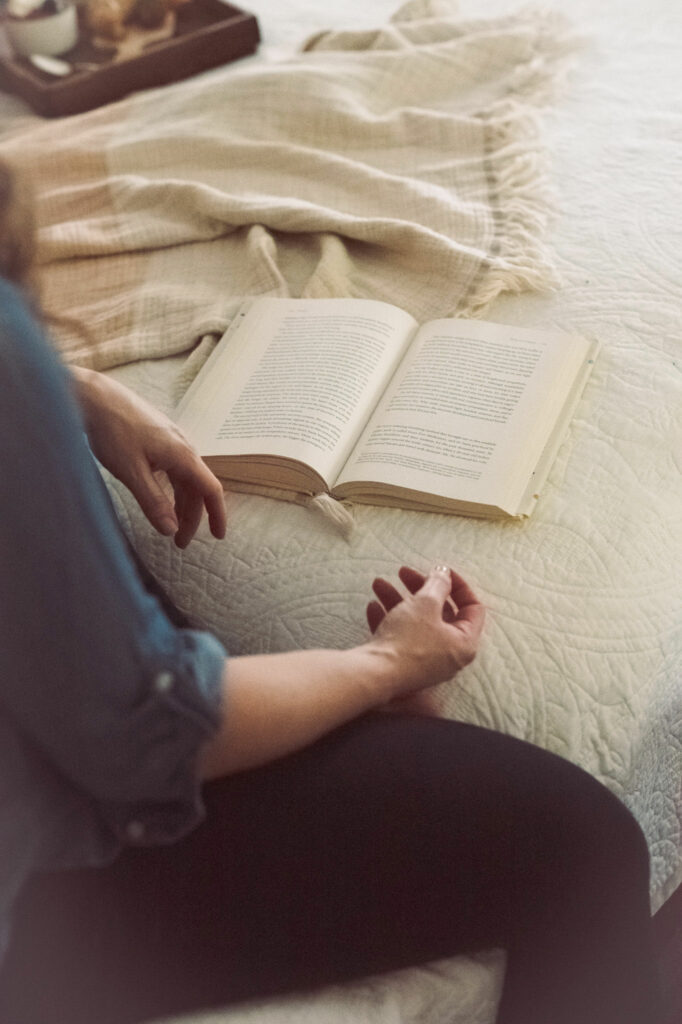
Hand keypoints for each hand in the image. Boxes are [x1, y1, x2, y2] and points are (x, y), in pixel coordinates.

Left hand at [72, 368, 226, 547]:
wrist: (95, 396)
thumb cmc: (113, 430)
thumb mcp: (132, 472)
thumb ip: (153, 502)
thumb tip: (170, 529)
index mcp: (183, 456)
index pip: (211, 490)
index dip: (217, 515)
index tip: (218, 537)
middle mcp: (183, 447)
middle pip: (196, 489)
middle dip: (192, 518)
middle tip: (179, 542)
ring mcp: (172, 441)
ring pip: (184, 479)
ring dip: (181, 504)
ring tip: (171, 525)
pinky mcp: (159, 438)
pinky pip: (174, 469)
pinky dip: (172, 489)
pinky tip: (161, 497)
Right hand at [365, 565, 484, 701]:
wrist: (374, 675)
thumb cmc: (408, 639)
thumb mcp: (426, 603)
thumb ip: (438, 584)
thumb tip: (444, 573)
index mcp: (464, 642)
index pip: (473, 607)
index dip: (458, 584)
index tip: (439, 570)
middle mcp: (449, 656)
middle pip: (440, 612)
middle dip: (420, 588)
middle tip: (403, 573)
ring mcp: (425, 662)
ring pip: (416, 622)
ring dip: (398, 599)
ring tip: (378, 583)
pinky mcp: (403, 665)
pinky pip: (400, 637)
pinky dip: (389, 619)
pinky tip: (372, 606)